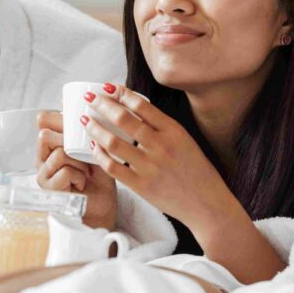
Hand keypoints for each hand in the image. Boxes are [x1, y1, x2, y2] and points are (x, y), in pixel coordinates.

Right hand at [35, 110, 116, 229]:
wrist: (102, 204)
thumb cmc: (99, 175)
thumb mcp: (94, 146)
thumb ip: (84, 128)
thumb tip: (78, 101)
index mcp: (50, 144)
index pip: (43, 120)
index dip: (59, 118)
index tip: (76, 123)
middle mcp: (42, 157)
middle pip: (45, 135)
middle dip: (69, 140)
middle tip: (84, 152)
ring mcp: (43, 174)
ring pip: (59, 153)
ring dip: (79, 161)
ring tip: (86, 171)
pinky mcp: (49, 188)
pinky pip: (65, 171)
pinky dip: (80, 175)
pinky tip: (83, 182)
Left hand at [81, 84, 237, 227]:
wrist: (207, 205)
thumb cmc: (197, 172)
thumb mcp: (185, 141)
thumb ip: (162, 127)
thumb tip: (134, 110)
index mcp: (174, 131)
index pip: (142, 105)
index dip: (121, 93)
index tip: (108, 87)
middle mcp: (161, 146)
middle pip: (123, 119)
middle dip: (102, 104)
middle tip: (90, 97)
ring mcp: (150, 167)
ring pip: (113, 142)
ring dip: (95, 128)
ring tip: (86, 120)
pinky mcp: (141, 186)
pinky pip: (113, 167)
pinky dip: (100, 155)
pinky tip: (94, 147)